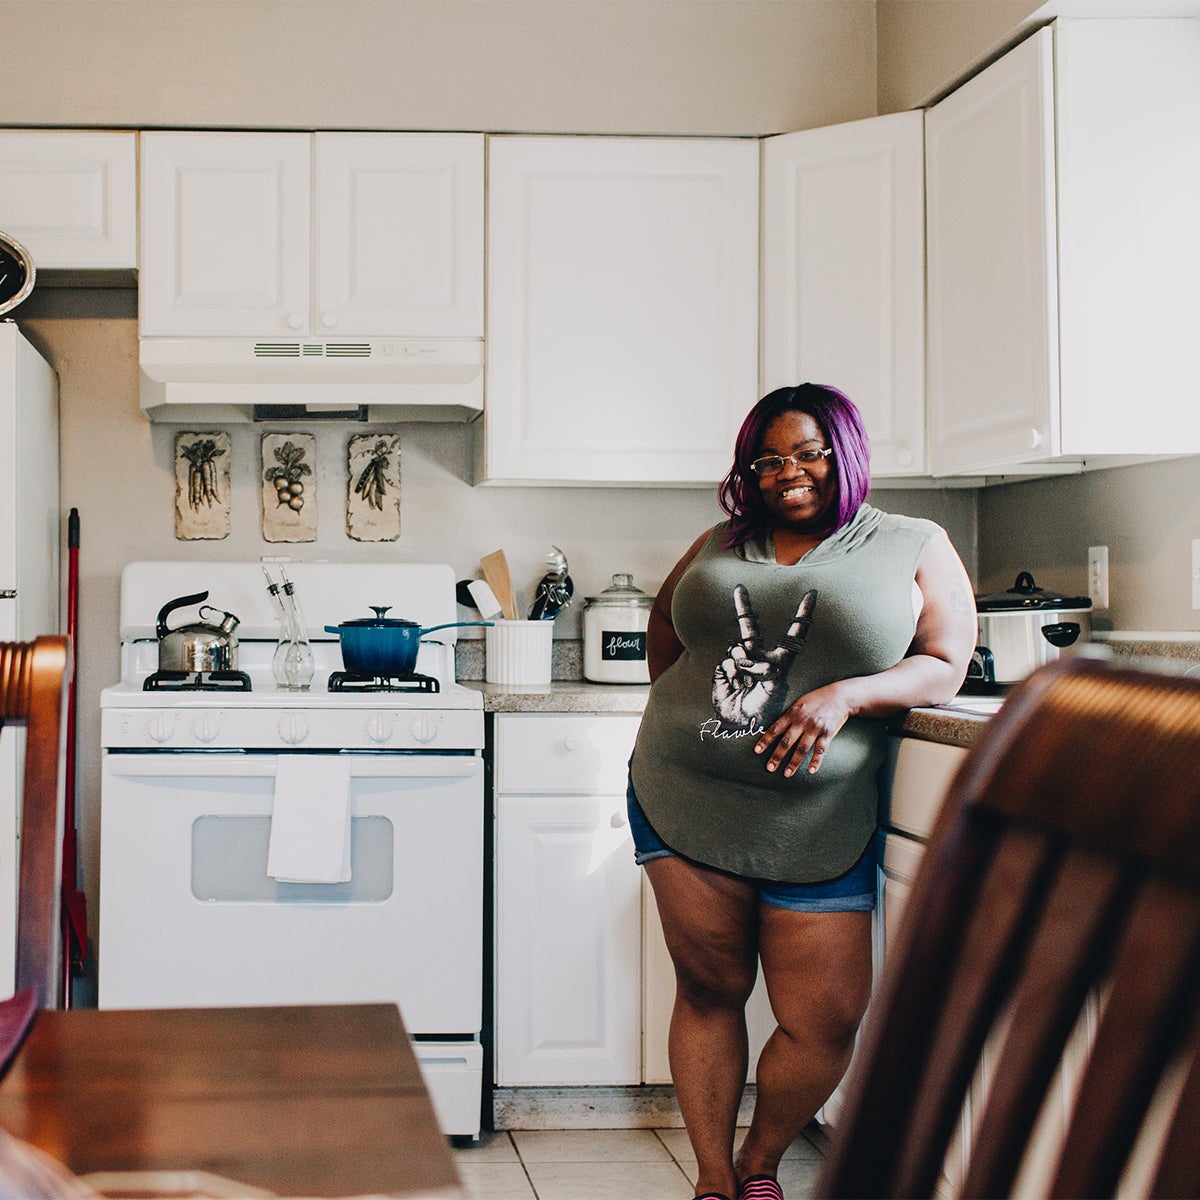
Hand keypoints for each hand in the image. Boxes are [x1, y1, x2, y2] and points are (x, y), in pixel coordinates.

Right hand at [712, 584, 817, 727]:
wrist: (741, 724)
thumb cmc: (764, 709)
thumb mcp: (775, 689)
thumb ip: (767, 669)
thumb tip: (747, 655)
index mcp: (779, 661)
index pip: (793, 634)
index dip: (802, 615)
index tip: (812, 595)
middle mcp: (758, 657)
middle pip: (750, 628)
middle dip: (743, 607)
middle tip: (739, 589)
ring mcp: (740, 661)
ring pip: (738, 648)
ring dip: (744, 665)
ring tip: (747, 683)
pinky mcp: (725, 669)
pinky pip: (728, 661)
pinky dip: (732, 674)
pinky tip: (736, 686)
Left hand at [755, 682, 851, 775]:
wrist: (840, 697)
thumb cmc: (817, 699)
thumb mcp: (799, 704)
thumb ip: (788, 716)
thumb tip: (776, 729)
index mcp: (792, 713)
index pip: (775, 729)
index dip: (766, 740)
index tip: (757, 751)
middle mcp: (802, 721)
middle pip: (787, 741)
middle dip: (777, 756)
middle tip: (770, 768)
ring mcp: (815, 728)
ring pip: (802, 748)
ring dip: (794, 762)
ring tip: (787, 773)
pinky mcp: (827, 733)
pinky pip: (820, 750)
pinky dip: (816, 761)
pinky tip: (811, 770)